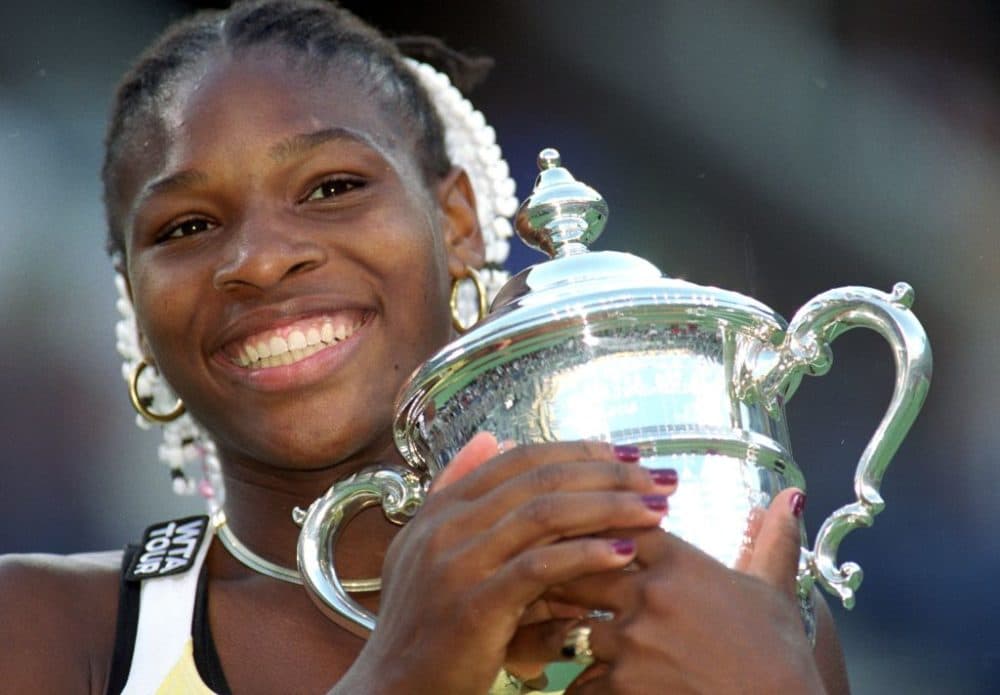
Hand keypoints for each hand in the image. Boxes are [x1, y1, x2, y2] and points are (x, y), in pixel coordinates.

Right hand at [343, 435, 678, 694]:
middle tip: (659, 478)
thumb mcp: (428, 548)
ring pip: (545, 514)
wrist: (393, 689)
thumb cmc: (422, 624)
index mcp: (442, 507)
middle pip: (540, 478)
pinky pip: (539, 567)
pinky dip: (586, 555)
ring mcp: (457, 562)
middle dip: (609, 473)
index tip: (630, 455)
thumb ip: (456, 491)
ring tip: (656, 510)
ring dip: (609, 507)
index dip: (580, 451)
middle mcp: (447, 525)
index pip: (521, 458)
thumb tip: (487, 439)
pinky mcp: (473, 604)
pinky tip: (623, 553)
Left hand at [547, 488, 825, 694]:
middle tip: (549, 581)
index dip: (598, 527)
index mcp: (682, 564)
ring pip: (572, 626)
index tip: (584, 533)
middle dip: (564, 576)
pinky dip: (580, 686)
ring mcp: (633, 642)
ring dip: (565, 632)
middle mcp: (651, 595)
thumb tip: (790, 496)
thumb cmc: (780, 658)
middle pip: (580, 566)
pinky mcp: (623, 687)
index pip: (618, 523)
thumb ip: (775, 540)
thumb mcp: (776, 593)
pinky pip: (579, 682)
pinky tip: (586, 686)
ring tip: (558, 636)